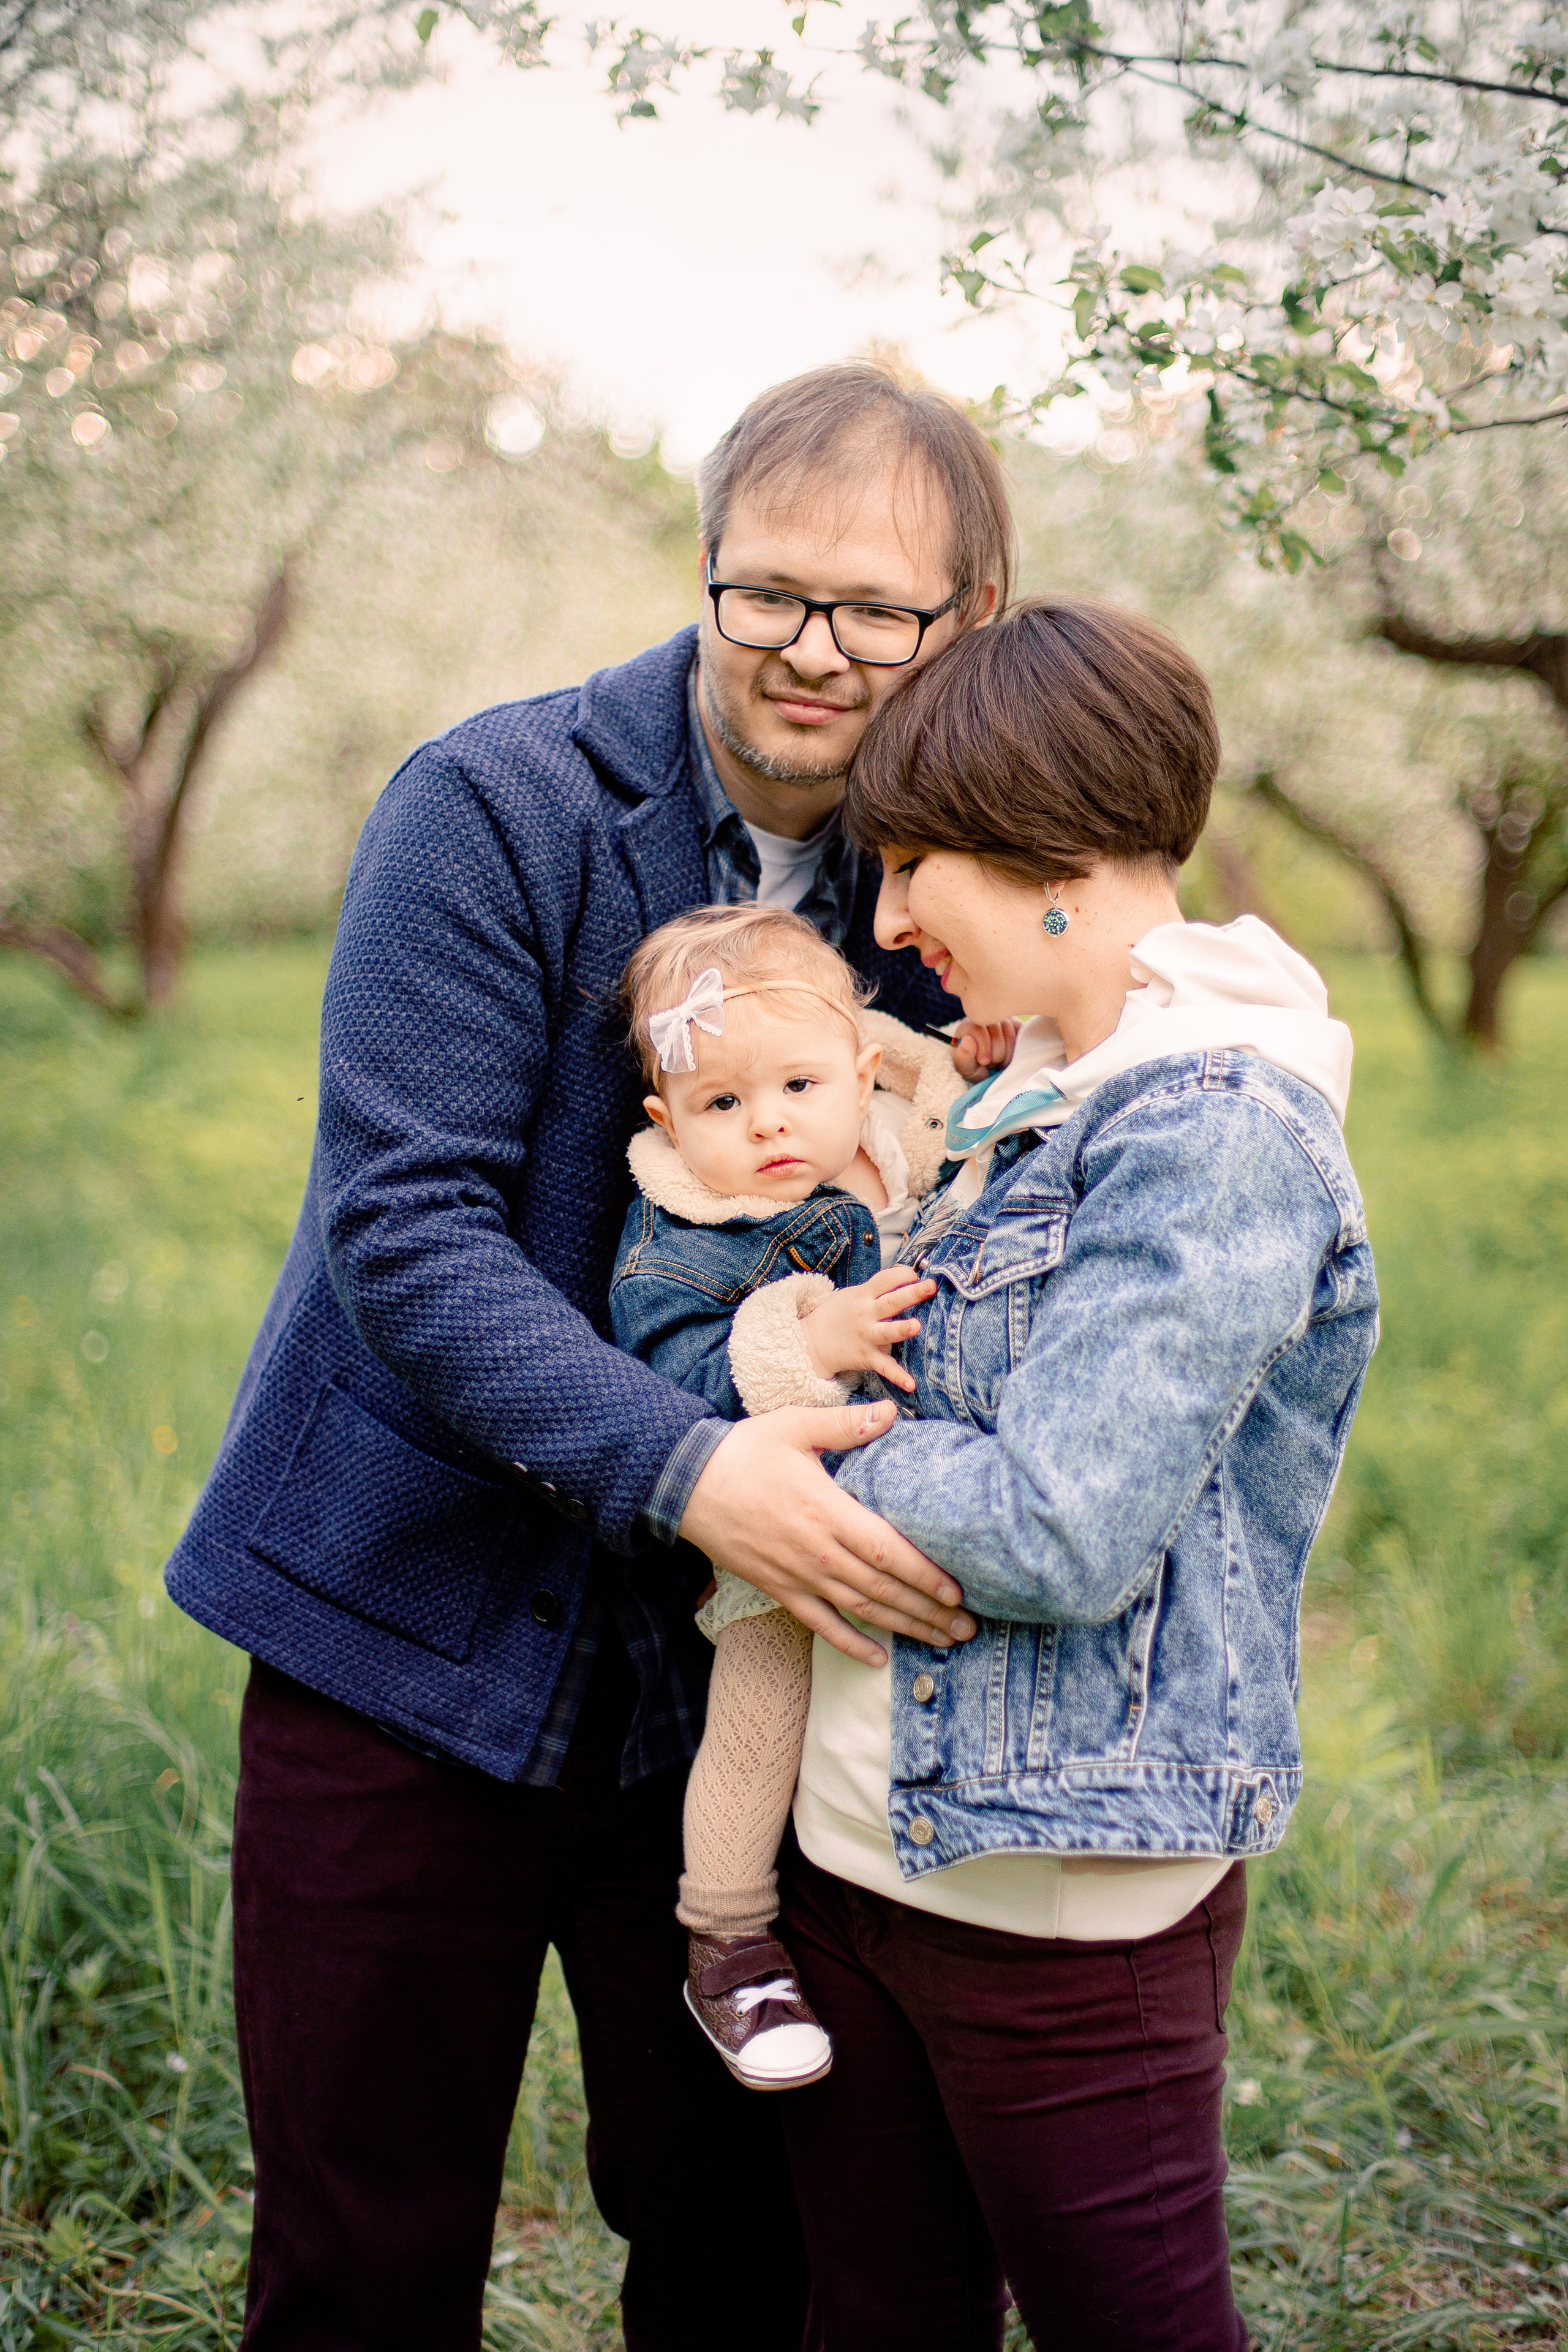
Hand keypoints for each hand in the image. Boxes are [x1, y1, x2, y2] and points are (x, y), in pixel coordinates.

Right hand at [678, 1401, 977, 1666]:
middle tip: (968, 1627)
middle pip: (883, 1589)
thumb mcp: (795, 1426)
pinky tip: (879, 1658)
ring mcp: (798, 1576)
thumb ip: (846, 1425)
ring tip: (942, 1641)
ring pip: (861, 1611)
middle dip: (929, 1611)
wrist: (686, 1484)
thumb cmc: (744, 1452)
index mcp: (827, 1511)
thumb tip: (892, 1412)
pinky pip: (821, 1624)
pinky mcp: (780, 1589)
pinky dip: (851, 1644)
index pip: (886, 1550)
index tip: (957, 1591)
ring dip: (904, 1628)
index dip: (925, 1575)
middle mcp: (817, 1552)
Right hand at [802, 1267, 934, 1393]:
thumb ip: (877, 1289)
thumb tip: (905, 1277)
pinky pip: (884, 1367)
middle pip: (891, 1301)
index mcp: (863, 1295)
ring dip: (902, 1329)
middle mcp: (866, 1314)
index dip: (903, 1275)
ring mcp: (867, 1336)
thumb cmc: (838, 1315)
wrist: (812, 1342)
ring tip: (917, 1326)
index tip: (916, 1276)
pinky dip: (897, 1376)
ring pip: (888, 1332)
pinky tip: (911, 1384)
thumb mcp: (853, 1295)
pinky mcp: (867, 1357)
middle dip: (911, 1293)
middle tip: (930, 1286)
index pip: (886, 1279)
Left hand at [950, 1018, 1018, 1084]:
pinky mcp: (1016, 1024)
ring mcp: (1002, 1020)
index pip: (978, 1029)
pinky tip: (1011, 1057)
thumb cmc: (973, 1066)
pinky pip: (1021, 1033)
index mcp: (968, 1025)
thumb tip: (968, 1041)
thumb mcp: (964, 1066)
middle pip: (996, 1032)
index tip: (984, 1062)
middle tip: (991, 1065)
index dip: (983, 1047)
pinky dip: (1018, 1047)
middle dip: (996, 1053)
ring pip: (1010, 1034)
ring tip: (1000, 1063)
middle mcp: (985, 1018)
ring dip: (1007, 1053)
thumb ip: (963, 1055)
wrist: (986, 1069)